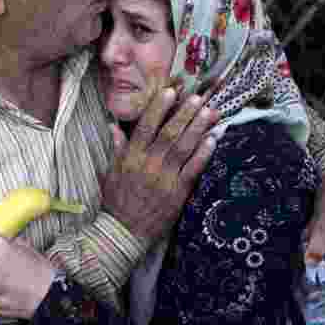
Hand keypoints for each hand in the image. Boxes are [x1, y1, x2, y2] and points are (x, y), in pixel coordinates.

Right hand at [102, 85, 219, 241]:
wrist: (124, 232)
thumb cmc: (117, 201)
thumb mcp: (111, 173)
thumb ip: (117, 148)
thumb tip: (114, 126)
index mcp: (131, 157)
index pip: (145, 127)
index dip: (158, 108)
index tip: (169, 91)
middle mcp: (148, 165)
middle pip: (169, 134)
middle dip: (184, 114)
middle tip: (198, 97)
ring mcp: (165, 178)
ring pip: (183, 148)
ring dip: (198, 128)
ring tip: (209, 112)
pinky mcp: (178, 192)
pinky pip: (193, 169)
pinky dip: (203, 153)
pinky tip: (213, 139)